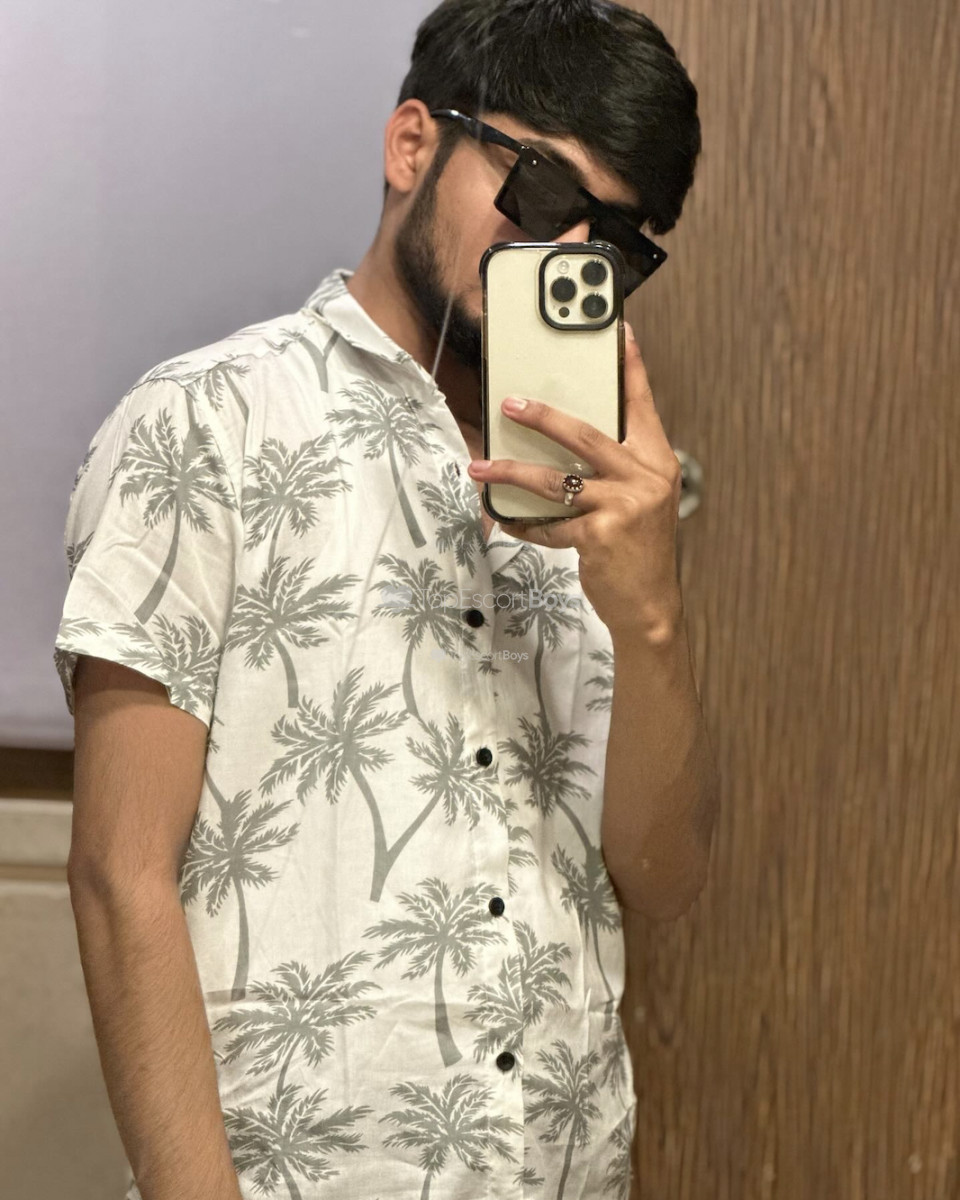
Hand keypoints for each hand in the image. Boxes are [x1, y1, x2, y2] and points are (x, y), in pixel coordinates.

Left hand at [466, 322, 683, 641]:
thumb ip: (615, 468)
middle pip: (585, 434)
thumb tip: (565, 440)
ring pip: (556, 479)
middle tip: (509, 402)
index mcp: (657, 460)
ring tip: (481, 466)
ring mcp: (624, 506)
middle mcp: (645, 477)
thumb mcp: (639, 500)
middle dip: (542, 416)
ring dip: (511, 472)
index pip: (642, 403)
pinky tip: (506, 519)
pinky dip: (524, 523)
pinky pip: (549, 523)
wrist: (650, 605)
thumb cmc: (638, 549)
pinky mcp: (601, 535)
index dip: (630, 366)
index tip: (619, 329)